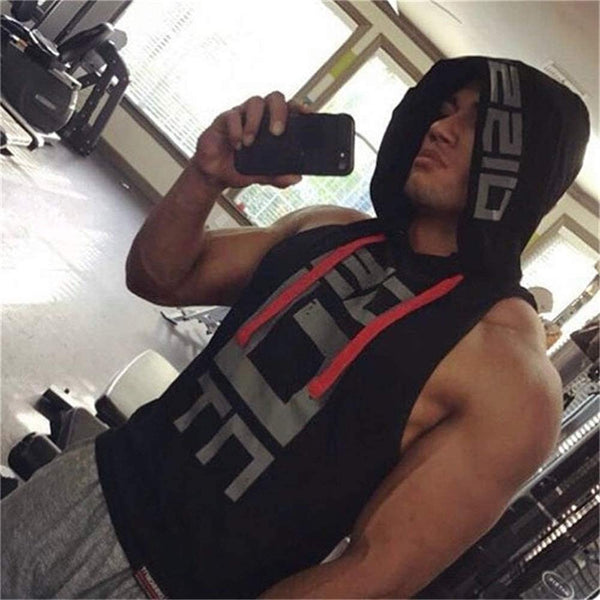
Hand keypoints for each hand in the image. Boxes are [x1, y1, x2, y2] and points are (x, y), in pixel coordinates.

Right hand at [192, 91, 311, 190]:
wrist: (215, 174)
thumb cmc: (239, 168)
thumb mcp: (261, 176)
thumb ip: (278, 176)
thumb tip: (296, 178)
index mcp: (271, 124)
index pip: (289, 108)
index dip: (299, 107)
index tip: (306, 113)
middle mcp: (259, 115)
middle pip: (274, 98)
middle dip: (278, 112)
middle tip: (277, 132)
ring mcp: (242, 114)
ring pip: (255, 102)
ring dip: (255, 123)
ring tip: (250, 143)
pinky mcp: (224, 119)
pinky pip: (232, 115)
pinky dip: (236, 130)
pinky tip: (237, 145)